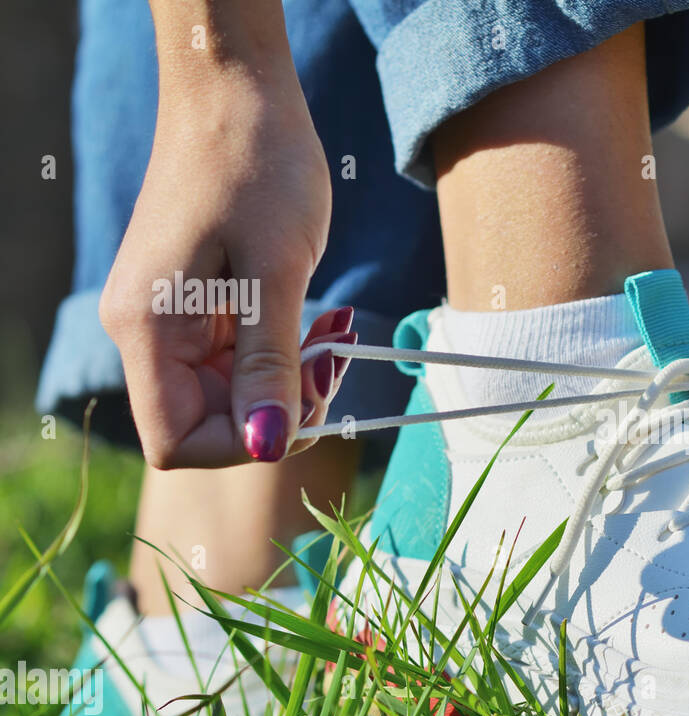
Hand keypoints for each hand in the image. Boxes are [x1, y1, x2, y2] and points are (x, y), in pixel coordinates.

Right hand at [99, 44, 335, 466]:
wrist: (238, 90)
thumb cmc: (256, 164)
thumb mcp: (277, 272)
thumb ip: (271, 365)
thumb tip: (269, 446)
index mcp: (148, 330)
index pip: (176, 442)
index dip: (244, 443)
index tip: (305, 400)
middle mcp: (147, 333)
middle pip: (208, 424)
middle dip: (279, 409)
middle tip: (334, 362)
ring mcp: (171, 319)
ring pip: (232, 395)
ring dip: (291, 380)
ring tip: (332, 335)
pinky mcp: (199, 304)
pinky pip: (241, 360)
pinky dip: (285, 353)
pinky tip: (319, 321)